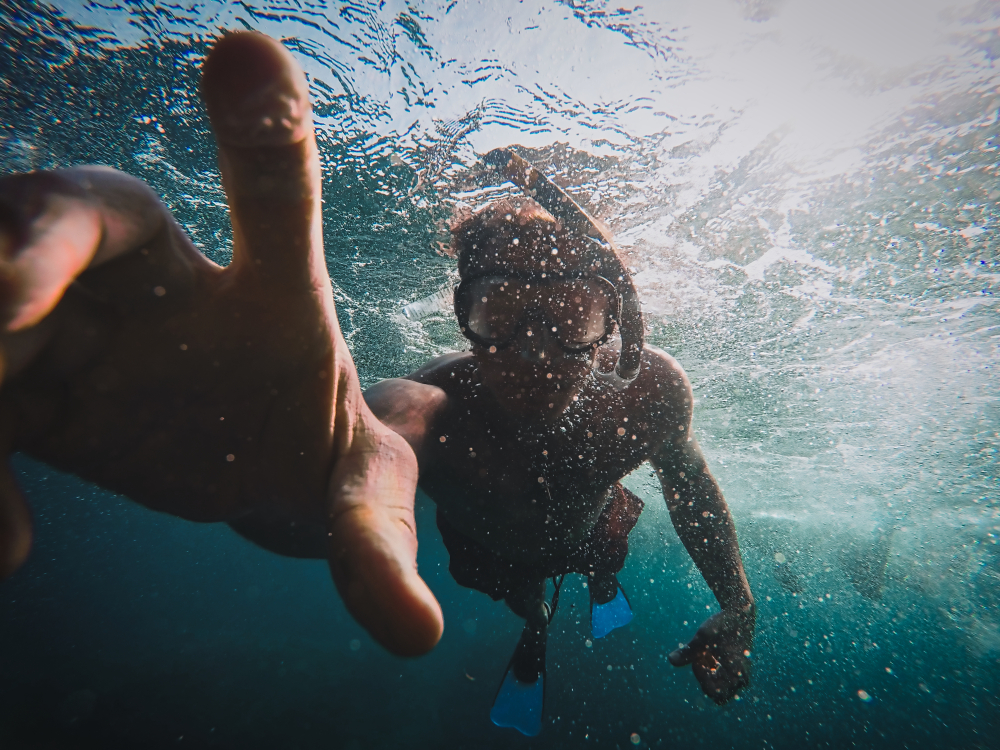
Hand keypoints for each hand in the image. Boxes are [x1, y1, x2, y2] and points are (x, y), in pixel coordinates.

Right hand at [0, 32, 442, 655]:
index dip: (259, 134)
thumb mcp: (354, 492)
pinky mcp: (20, 379)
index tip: (250, 53)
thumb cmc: (310, 444)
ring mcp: (72, 319)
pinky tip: (13, 549)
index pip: (270, 196)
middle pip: (78, 210)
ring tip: (0, 450)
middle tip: (7, 302)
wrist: (243, 461)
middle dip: (33, 239)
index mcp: (258, 286)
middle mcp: (154, 280)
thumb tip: (421, 638)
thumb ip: (377, 546)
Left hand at [668, 604, 754, 703]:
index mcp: (737, 674)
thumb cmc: (721, 625)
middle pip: (718, 694)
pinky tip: (709, 653)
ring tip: (705, 653)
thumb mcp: (702, 638)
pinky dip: (713, 669)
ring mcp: (741, 675)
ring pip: (720, 687)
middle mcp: (742, 679)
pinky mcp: (738, 670)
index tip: (698, 657)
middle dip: (705, 678)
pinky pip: (723, 679)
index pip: (713, 691)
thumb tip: (670, 660)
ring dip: (709, 673)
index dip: (701, 677)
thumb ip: (687, 652)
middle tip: (702, 658)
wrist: (739, 613)